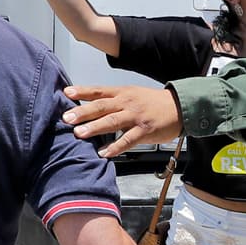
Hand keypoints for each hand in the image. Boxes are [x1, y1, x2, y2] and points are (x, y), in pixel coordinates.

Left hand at [63, 85, 182, 158]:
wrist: (179, 106)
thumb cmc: (152, 102)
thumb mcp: (132, 94)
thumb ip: (112, 100)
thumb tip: (89, 107)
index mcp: (122, 93)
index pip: (98, 91)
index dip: (82, 91)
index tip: (66, 93)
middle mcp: (127, 103)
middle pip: (102, 106)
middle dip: (83, 112)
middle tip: (67, 118)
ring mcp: (136, 117)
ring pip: (112, 121)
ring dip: (95, 128)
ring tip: (79, 134)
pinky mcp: (145, 130)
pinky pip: (128, 140)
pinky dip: (115, 147)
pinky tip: (103, 153)